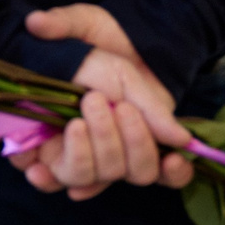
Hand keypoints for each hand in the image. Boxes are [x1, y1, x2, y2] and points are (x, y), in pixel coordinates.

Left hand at [10, 4, 193, 200]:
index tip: (172, 160)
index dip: (175, 173)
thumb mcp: (125, 74)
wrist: (52, 43)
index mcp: (139, 135)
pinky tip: (40, 167)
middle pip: (135, 173)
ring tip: (77, 121)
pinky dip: (45, 177)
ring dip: (89, 150)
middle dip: (127, 141)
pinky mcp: (46, 159)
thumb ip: (153, 107)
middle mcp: (113, 153)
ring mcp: (81, 158)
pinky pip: (50, 181)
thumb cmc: (94, 56)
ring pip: (93, 178)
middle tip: (111, 105)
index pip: (167, 170)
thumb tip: (184, 140)